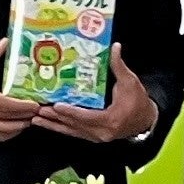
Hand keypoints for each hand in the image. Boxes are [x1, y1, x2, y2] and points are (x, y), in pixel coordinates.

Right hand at [0, 42, 36, 139]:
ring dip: (21, 126)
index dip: (26, 106)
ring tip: (31, 117)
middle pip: (11, 120)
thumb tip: (5, 44)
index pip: (8, 105)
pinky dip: (9, 133)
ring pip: (6, 132)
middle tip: (41, 110)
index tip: (38, 103)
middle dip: (29, 116)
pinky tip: (16, 126)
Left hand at [30, 50, 159, 144]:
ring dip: (53, 126)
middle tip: (37, 110)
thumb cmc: (138, 101)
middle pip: (74, 126)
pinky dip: (61, 128)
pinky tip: (49, 124)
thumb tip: (115, 47)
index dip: (71, 112)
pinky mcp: (93, 137)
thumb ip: (119, 66)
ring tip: (36, 119)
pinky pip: (74, 133)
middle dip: (54, 118)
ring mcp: (96, 137)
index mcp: (111, 120)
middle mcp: (101, 132)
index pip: (87, 117)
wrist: (146, 120)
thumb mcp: (130, 82)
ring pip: (71, 132)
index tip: (56, 106)